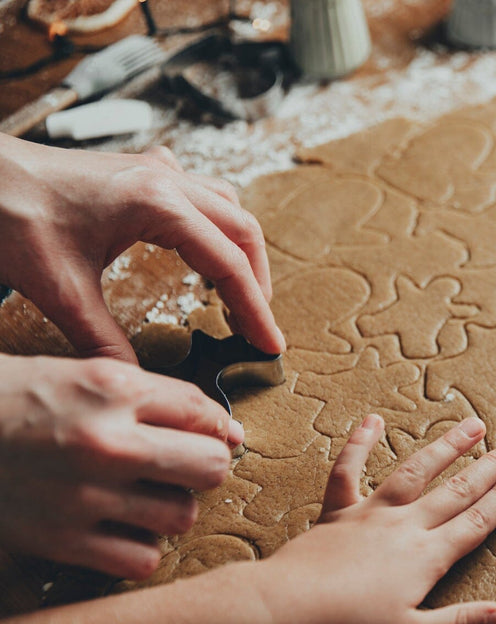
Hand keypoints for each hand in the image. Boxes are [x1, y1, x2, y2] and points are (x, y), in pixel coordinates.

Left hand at [0, 134, 283, 360]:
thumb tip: (135, 381)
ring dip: (240, 250)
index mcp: (157, 204)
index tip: (270, 343)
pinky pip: (199, 193)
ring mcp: (155, 170)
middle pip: (242, 231)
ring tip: (238, 292)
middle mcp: (166, 181)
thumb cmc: (11, 215)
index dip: (255, 308)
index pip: (227, 263)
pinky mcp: (140, 171)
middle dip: (257, 282)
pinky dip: (214, 224)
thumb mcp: (59, 289)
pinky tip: (200, 243)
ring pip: (227, 207)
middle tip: (257, 327)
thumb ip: (102, 340)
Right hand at [0, 353, 240, 578]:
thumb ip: (152, 396)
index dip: (220, 427)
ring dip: (172, 509)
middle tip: (183, 467)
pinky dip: (139, 550)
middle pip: (210, 468)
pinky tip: (120, 529)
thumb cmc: (12, 399)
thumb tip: (224, 428)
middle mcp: (104, 442)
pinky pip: (141, 560)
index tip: (216, 436)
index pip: (206, 413)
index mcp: (111, 389)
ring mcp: (82, 496)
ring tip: (145, 497)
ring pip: (182, 516)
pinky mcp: (59, 541)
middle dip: (205, 467)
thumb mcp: (80, 374)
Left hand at [252, 414, 495, 623]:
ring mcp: (371, 514)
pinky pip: (349, 471)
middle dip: (491, 467)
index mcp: (427, 557)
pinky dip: (359, 444)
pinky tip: (372, 421)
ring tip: (472, 425)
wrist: (283, 610)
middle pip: (457, 491)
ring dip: (446, 447)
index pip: (476, 521)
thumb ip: (462, 623)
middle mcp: (405, 527)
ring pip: (416, 472)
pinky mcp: (338, 511)